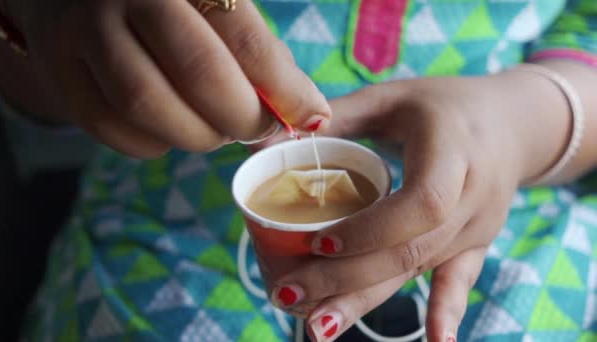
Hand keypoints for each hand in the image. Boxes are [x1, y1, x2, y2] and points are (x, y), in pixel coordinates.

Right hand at [0, 0, 329, 157]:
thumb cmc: (171, 11)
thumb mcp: (218, 13)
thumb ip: (261, 58)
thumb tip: (309, 115)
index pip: (245, 38)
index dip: (283, 90)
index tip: (308, 119)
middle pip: (197, 73)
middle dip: (241, 118)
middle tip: (256, 129)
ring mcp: (83, 31)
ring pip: (149, 106)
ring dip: (196, 135)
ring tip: (213, 130)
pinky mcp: (58, 72)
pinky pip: (113, 130)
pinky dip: (153, 144)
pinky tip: (168, 128)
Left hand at [265, 73, 568, 340]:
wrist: (512, 123)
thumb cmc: (443, 105)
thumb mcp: (393, 97)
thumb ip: (338, 115)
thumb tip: (270, 138)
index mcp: (453, 149)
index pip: (421, 203)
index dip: (371, 229)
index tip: (319, 242)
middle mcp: (472, 194)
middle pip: (411, 249)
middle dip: (347, 279)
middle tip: (288, 296)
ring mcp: (479, 224)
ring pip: (421, 270)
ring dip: (367, 300)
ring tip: (318, 325)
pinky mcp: (479, 242)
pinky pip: (461, 279)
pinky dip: (445, 312)